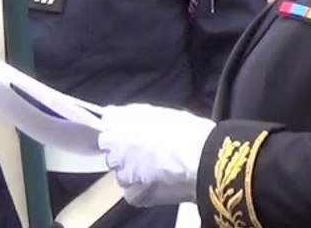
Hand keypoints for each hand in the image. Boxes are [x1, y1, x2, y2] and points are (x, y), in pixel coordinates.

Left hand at [98, 105, 215, 206]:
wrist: (205, 162)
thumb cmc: (185, 132)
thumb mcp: (157, 113)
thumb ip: (126, 114)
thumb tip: (108, 114)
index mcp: (117, 135)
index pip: (105, 137)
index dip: (120, 136)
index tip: (134, 136)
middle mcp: (115, 159)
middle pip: (114, 157)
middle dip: (127, 154)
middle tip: (151, 150)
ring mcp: (124, 180)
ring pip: (124, 175)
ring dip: (134, 171)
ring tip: (159, 167)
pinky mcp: (135, 197)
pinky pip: (133, 191)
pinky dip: (143, 187)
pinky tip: (161, 180)